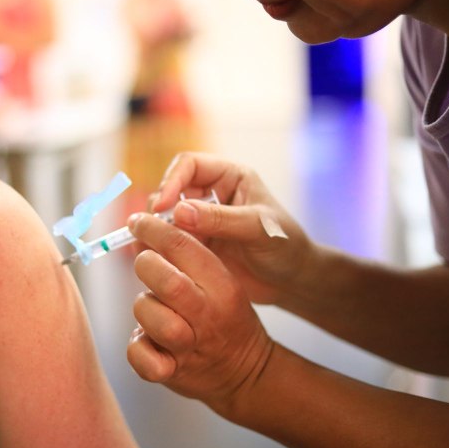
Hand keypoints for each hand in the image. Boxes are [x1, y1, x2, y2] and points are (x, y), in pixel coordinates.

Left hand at [126, 212, 273, 414]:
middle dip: (146, 265)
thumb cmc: (224, 317)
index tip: (138, 222)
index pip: (183, 247)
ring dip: (143, 307)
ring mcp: (189, 346)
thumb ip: (188, 261)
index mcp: (222, 286)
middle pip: (168, 282)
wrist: (246, 371)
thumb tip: (143, 232)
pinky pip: (141, 358)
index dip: (153, 229)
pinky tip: (147, 341)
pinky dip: (137, 347)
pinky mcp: (172, 372)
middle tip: (145, 264)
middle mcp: (207, 315)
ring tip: (152, 307)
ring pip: (151, 317)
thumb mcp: (221, 283)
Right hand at [148, 152, 313, 304]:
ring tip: (156, 248)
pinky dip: (161, 248)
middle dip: (161, 209)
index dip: (172, 181)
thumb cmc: (287, 247)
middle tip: (156, 231)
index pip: (189, 165)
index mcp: (230, 177)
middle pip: (171, 190)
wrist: (293, 282)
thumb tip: (179, 211)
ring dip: (158, 230)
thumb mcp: (258, 229)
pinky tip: (162, 260)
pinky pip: (170, 241)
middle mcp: (212, 194)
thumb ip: (221, 219)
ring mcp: (202, 221)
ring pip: (166, 217)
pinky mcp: (196, 244)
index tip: (164, 206)